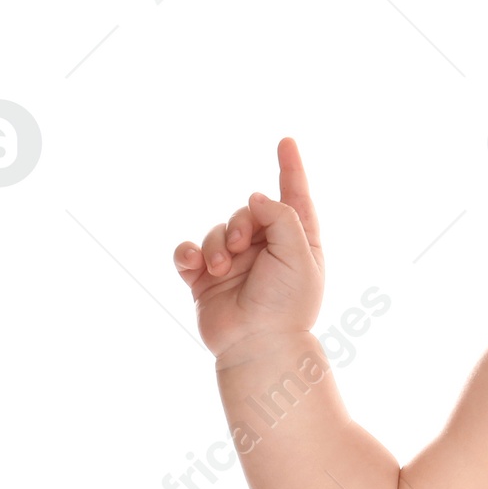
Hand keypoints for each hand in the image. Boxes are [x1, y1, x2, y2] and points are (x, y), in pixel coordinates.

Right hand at [173, 137, 325, 362]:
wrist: (258, 346)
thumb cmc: (287, 304)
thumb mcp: (298, 255)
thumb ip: (281, 217)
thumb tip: (256, 196)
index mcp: (297, 243)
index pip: (294, 198)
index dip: (291, 169)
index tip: (287, 142)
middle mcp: (266, 249)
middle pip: (246, 211)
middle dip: (239, 223)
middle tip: (241, 246)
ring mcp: (234, 264)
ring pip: (215, 230)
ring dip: (215, 245)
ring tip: (221, 269)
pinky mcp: (205, 279)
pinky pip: (188, 252)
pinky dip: (188, 254)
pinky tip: (194, 266)